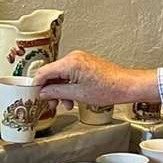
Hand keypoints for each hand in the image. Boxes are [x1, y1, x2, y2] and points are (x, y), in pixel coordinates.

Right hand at [31, 50, 157, 109]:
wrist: (127, 86)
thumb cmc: (109, 88)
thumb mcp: (78, 94)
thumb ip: (57, 92)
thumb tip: (43, 93)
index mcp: (70, 62)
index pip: (43, 72)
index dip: (37, 86)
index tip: (35, 96)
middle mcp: (73, 57)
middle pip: (51, 73)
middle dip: (50, 90)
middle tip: (52, 104)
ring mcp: (80, 60)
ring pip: (61, 75)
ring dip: (60, 90)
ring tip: (66, 104)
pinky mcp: (86, 64)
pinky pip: (70, 74)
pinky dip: (69, 86)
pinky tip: (73, 98)